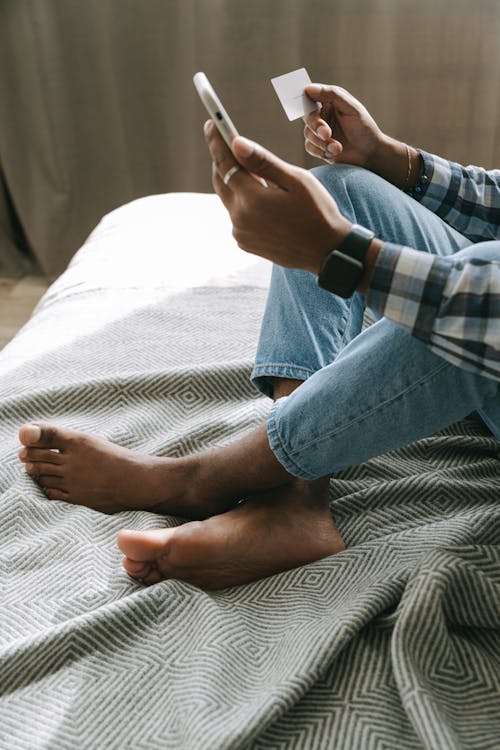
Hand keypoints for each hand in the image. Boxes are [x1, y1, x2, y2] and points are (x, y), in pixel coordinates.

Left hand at [204, 120, 351, 273]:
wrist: (326, 252)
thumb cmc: (317, 212)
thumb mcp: (296, 180)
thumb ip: (264, 162)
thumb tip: (237, 142)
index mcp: (252, 200)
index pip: (224, 163)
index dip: (217, 141)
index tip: (211, 123)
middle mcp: (239, 219)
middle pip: (221, 180)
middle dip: (223, 159)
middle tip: (230, 142)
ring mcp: (241, 233)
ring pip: (229, 198)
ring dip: (237, 182)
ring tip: (256, 172)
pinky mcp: (245, 242)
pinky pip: (237, 215)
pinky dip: (244, 201)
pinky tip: (262, 197)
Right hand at [303, 84, 384, 168]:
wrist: (369, 153)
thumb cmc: (364, 128)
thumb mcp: (351, 108)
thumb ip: (332, 95)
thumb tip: (308, 88)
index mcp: (329, 101)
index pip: (311, 96)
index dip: (304, 100)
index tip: (308, 107)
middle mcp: (322, 115)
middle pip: (308, 117)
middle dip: (316, 126)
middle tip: (327, 134)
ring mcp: (319, 132)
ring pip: (308, 134)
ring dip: (322, 142)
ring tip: (338, 148)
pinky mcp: (318, 147)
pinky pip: (310, 147)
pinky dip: (321, 151)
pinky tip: (334, 152)